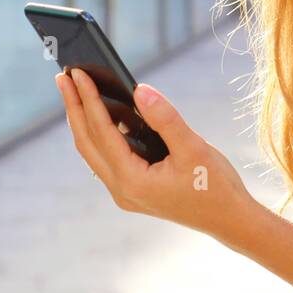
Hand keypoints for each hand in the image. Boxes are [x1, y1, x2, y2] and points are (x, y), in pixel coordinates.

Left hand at [55, 68, 254, 239]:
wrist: (229, 220)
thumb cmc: (215, 186)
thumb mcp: (194, 148)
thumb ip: (165, 119)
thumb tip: (139, 89)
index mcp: (132, 181)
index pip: (101, 132)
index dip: (88, 99)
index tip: (76, 72)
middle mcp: (121, 189)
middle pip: (86, 142)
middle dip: (74, 107)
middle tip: (64, 75)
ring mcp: (125, 192)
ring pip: (94, 150)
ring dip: (84, 119)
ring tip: (76, 89)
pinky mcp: (133, 189)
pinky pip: (108, 156)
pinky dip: (101, 132)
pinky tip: (105, 111)